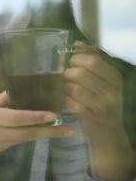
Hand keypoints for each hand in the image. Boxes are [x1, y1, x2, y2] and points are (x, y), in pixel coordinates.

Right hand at [0, 92, 74, 180]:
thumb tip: (13, 94)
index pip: (17, 117)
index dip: (37, 117)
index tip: (55, 115)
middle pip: (27, 133)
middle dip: (49, 132)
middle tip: (70, 130)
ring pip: (23, 138)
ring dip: (40, 133)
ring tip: (58, 128)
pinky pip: (13, 141)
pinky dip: (23, 135)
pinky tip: (31, 130)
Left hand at [65, 41, 134, 180]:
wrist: (109, 136)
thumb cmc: (101, 104)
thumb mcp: (104, 83)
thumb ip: (93, 61)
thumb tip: (79, 43)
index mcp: (115, 77)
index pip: (92, 60)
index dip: (76, 60)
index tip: (71, 64)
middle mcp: (112, 90)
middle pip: (80, 72)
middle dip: (67, 73)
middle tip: (66, 78)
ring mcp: (103, 105)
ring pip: (74, 88)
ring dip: (65, 89)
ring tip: (68, 92)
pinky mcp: (91, 118)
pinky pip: (71, 103)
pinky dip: (66, 102)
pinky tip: (68, 104)